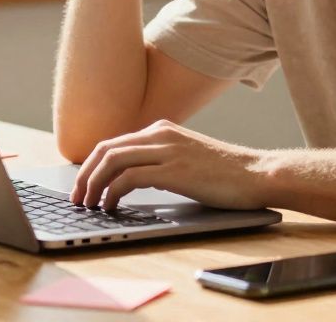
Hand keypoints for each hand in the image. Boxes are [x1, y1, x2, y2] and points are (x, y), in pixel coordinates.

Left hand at [69, 120, 269, 211]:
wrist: (258, 174)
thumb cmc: (226, 174)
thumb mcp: (186, 158)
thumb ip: (160, 160)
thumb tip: (129, 179)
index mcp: (162, 130)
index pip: (113, 143)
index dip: (91, 165)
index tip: (82, 186)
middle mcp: (161, 134)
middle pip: (105, 149)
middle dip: (84, 174)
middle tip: (77, 198)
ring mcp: (167, 150)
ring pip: (112, 161)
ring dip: (93, 184)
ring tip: (88, 205)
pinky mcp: (173, 170)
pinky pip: (128, 178)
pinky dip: (112, 192)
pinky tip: (110, 206)